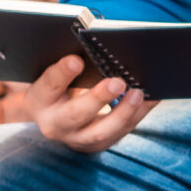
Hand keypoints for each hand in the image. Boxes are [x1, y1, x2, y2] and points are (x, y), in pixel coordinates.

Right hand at [25, 55, 151, 153]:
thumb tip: (97, 45)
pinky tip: (150, 98)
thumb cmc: (57, 88)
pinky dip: (137, 115)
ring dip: (123, 112)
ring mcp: (77, 138)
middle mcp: (55, 124)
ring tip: (139, 93)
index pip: (50, 85)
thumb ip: (68, 65)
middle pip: (76, 114)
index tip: (76, 60)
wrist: (54, 118)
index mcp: (39, 100)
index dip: (62, 73)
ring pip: (101, 132)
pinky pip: (120, 132)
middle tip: (118, 82)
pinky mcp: (98, 145)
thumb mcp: (54, 77)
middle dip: (98, 98)